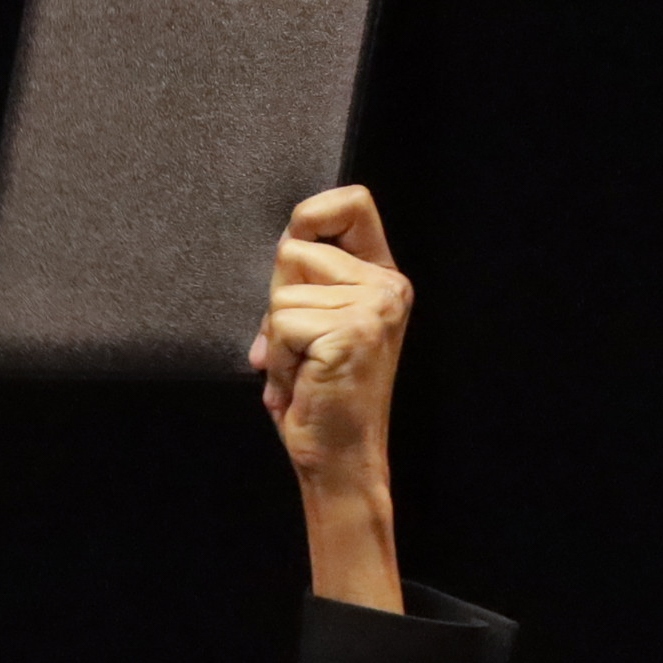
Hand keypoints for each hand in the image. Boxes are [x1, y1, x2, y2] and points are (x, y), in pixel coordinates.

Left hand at [246, 186, 409, 609]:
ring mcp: (374, 307)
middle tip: (297, 348)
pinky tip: (298, 385)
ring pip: (282, 294)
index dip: (312, 213)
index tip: (295, 251)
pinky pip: (281, 325)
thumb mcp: (315, 325)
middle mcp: (387, 286)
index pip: (353, 202)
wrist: (340, 460)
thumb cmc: (322, 398)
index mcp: (382, 278)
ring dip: (275, 340)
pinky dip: (276, 360)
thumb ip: (307, 282)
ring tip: (300, 372)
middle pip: (295, 249)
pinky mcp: (353, 331)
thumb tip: (283, 247)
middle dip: (278, 298)